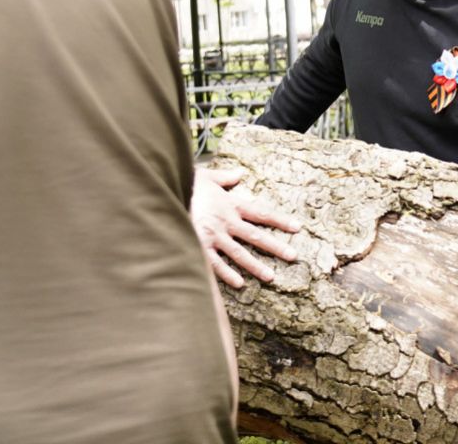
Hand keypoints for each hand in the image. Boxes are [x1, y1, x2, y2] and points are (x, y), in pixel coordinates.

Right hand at [190, 166, 301, 287]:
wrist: (160, 194)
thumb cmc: (184, 184)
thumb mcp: (206, 176)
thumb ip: (225, 178)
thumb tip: (240, 174)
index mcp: (230, 204)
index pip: (261, 213)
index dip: (280, 220)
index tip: (297, 227)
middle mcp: (225, 222)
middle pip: (255, 236)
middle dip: (275, 247)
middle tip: (293, 256)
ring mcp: (212, 236)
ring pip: (239, 253)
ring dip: (255, 266)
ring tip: (270, 276)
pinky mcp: (197, 246)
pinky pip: (215, 263)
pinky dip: (227, 274)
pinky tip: (239, 284)